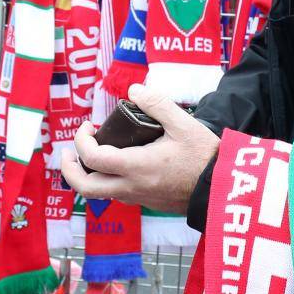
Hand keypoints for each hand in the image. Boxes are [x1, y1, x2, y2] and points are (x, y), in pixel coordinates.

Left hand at [61, 83, 220, 213]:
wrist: (223, 189)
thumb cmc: (205, 156)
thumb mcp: (183, 123)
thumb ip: (157, 103)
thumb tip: (133, 91)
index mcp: (137, 166)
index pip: (92, 157)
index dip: (81, 140)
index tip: (89, 126)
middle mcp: (132, 187)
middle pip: (85, 187)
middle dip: (70, 168)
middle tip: (70, 151)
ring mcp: (139, 198)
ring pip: (99, 194)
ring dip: (89, 175)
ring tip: (93, 154)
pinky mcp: (147, 203)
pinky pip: (117, 195)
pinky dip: (107, 181)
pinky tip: (118, 164)